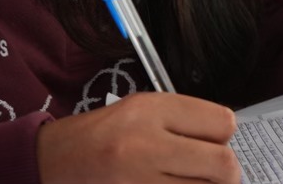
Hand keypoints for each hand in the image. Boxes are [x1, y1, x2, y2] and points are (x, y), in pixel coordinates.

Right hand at [36, 92, 239, 183]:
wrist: (55, 160)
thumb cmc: (104, 132)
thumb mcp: (142, 107)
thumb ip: (185, 118)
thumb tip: (226, 138)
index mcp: (153, 110)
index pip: (222, 123)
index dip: (225, 135)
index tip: (218, 141)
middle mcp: (147, 144)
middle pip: (221, 163)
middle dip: (227, 172)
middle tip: (220, 174)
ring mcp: (140, 179)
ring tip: (191, 180)